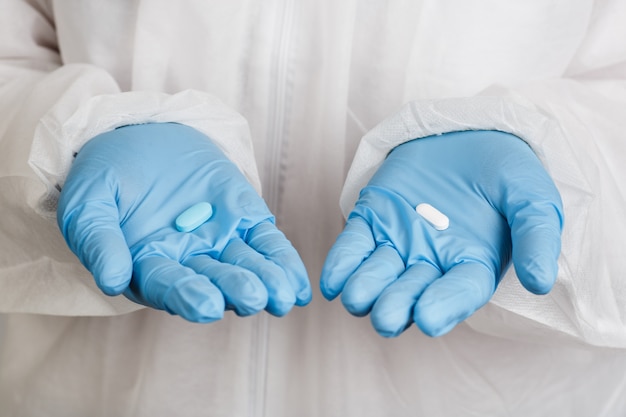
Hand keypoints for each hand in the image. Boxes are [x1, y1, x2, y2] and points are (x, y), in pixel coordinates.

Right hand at [58, 123, 310, 321]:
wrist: (138, 136)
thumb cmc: (105, 175)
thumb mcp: (88, 201)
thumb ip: (99, 240)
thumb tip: (112, 281)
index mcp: (147, 264)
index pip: (169, 285)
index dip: (187, 295)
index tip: (207, 306)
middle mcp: (187, 259)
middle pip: (214, 280)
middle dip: (235, 290)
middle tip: (254, 298)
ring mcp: (218, 238)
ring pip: (246, 265)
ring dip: (267, 281)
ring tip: (284, 296)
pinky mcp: (243, 217)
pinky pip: (266, 242)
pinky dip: (283, 261)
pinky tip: (298, 285)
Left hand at [321, 130, 562, 336]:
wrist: (468, 131)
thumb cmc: (506, 169)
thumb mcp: (532, 196)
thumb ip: (537, 236)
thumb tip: (540, 282)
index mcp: (472, 263)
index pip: (458, 293)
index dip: (445, 307)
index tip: (429, 320)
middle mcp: (433, 261)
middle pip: (412, 293)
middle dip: (397, 306)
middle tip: (386, 317)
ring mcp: (399, 243)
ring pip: (377, 277)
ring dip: (365, 290)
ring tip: (356, 297)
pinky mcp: (372, 220)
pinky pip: (353, 247)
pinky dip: (341, 264)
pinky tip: (332, 281)